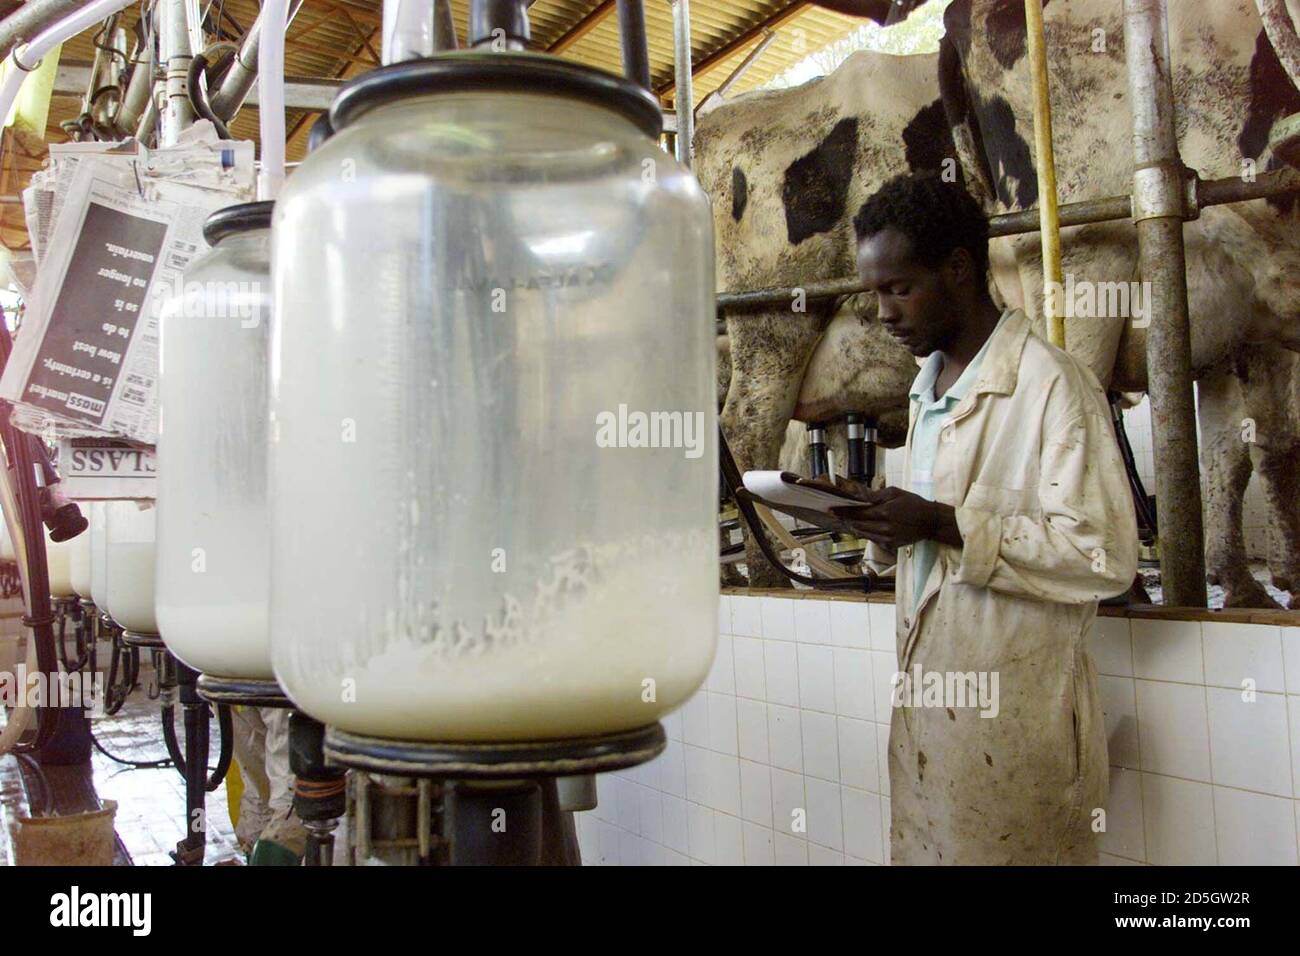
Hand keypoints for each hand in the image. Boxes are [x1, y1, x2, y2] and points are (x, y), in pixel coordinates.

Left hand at [828, 483, 962, 551]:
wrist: (930, 522)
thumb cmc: (913, 503)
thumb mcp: (895, 492)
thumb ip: (876, 496)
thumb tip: (859, 497)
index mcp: (885, 513)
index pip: (858, 513)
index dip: (843, 511)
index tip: (831, 508)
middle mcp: (883, 528)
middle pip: (857, 525)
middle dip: (845, 519)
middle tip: (834, 513)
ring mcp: (886, 539)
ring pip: (862, 533)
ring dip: (852, 526)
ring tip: (844, 519)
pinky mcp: (889, 545)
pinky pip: (871, 539)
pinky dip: (864, 532)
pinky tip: (859, 526)